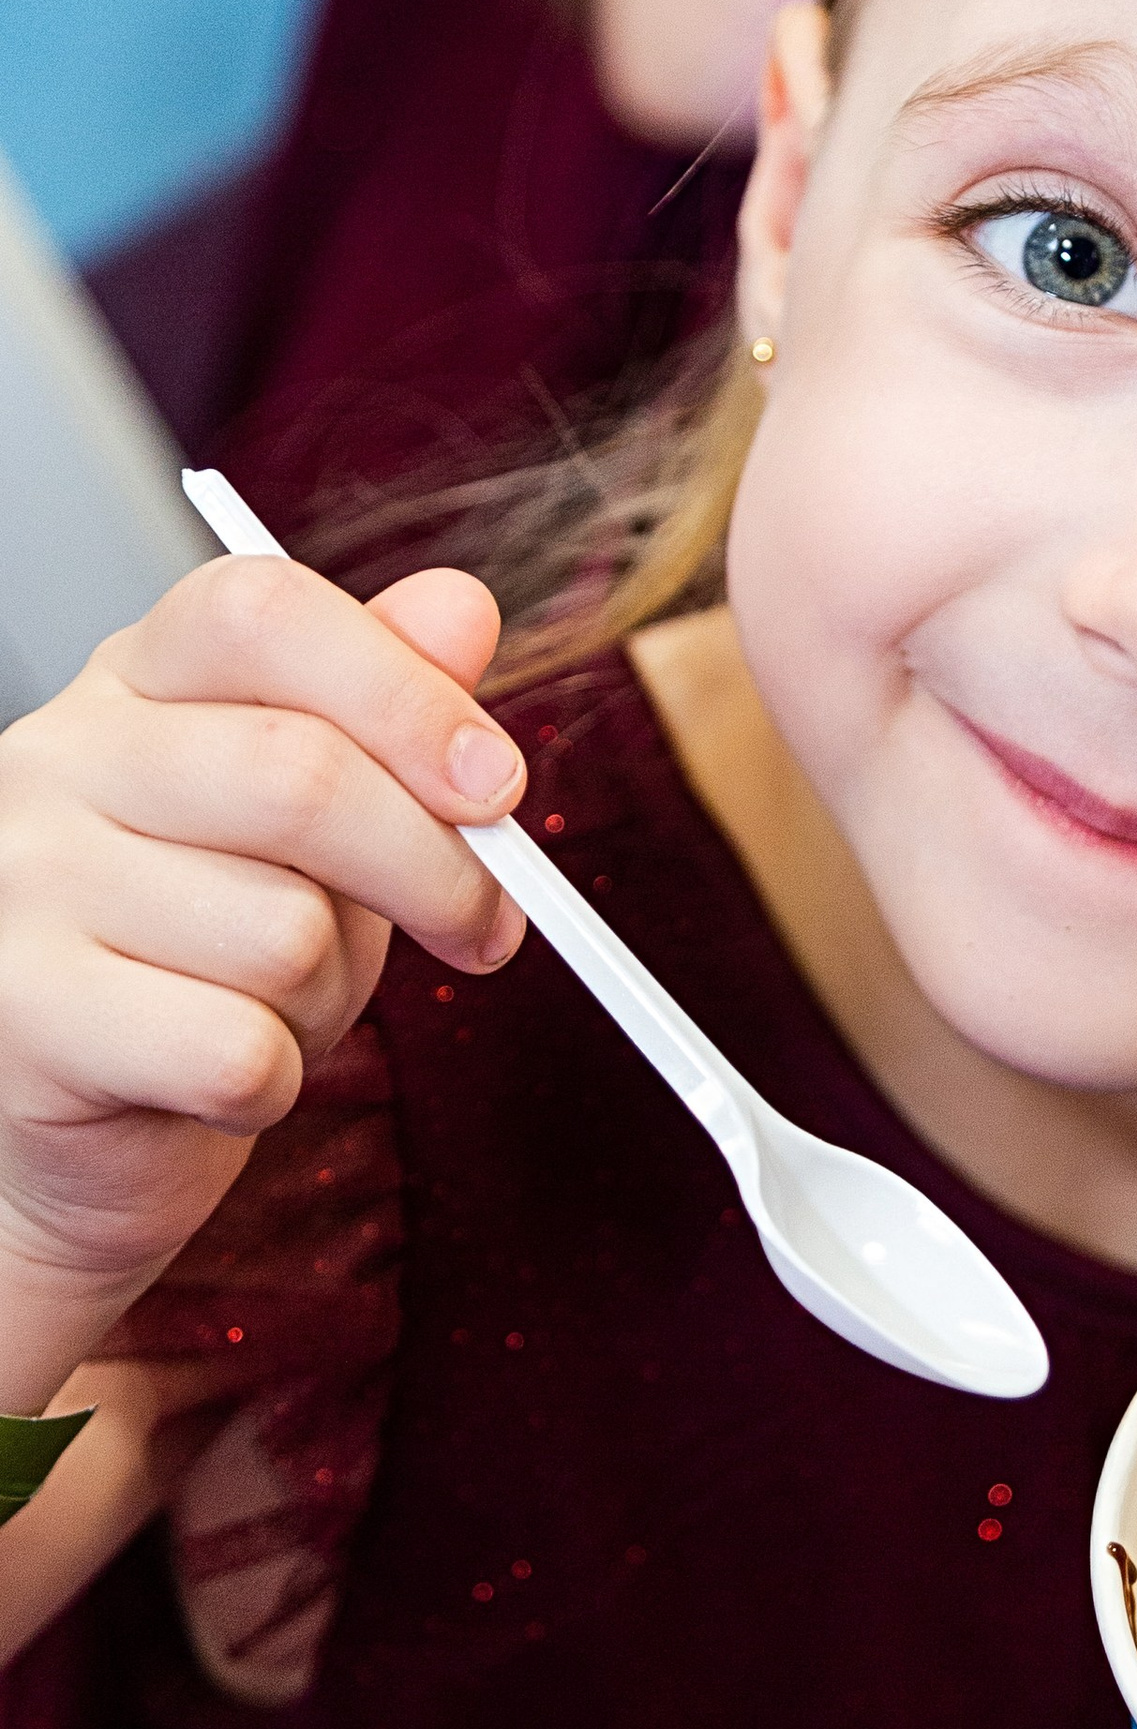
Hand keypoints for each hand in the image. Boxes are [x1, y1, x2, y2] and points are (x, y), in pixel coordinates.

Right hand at [0, 556, 525, 1410]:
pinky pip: (234, 1050)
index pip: (263, 612)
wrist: (87, 1121)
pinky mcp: (24, 1016)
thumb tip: (461, 608)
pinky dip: (277, 1081)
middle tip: (482, 926)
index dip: (403, 692)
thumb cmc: (207, 951)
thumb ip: (385, 709)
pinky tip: (230, 1073)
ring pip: (282, 932)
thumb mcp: (316, 819)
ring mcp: (22, 886)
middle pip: (299, 775)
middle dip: (434, 870)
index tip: (497, 785)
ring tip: (281, 1004)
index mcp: (134, 681)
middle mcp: (56, 761)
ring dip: (330, 995)